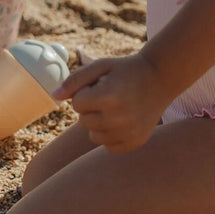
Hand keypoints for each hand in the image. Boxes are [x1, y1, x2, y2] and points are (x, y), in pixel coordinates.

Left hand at [52, 52, 167, 152]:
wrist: (160, 78)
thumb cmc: (126, 70)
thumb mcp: (100, 66)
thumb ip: (75, 80)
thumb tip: (54, 96)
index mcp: (109, 96)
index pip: (76, 104)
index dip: (85, 92)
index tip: (101, 85)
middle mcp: (120, 118)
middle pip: (83, 121)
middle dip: (91, 107)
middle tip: (110, 95)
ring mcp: (129, 133)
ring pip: (93, 135)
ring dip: (99, 122)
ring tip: (116, 107)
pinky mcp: (135, 142)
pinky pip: (107, 146)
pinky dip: (110, 134)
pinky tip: (122, 120)